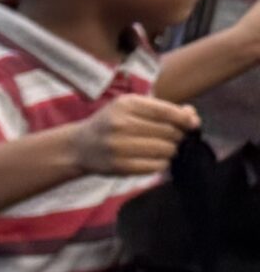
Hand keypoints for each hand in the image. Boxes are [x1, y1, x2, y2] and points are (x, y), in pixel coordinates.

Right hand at [70, 94, 199, 176]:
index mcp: (126, 105)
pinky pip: (156, 166)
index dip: (185, 119)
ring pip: (166, 150)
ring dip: (170, 151)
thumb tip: (193, 117)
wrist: (79, 146)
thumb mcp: (132, 108)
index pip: (167, 112)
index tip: (191, 125)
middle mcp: (121, 124)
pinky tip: (153, 159)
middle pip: (170, 132)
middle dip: (177, 136)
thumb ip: (163, 110)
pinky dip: (161, 163)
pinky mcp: (119, 166)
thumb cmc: (112, 124)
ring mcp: (119, 146)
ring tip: (161, 149)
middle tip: (170, 139)